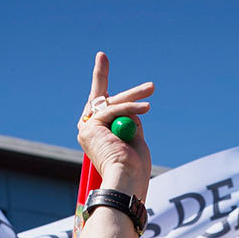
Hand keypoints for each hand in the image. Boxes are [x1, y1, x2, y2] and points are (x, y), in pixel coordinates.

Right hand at [78, 52, 153, 200]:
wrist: (126, 181)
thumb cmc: (134, 170)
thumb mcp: (135, 138)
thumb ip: (130, 120)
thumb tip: (133, 108)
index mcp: (98, 135)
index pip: (101, 104)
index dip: (100, 77)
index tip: (101, 56)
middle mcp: (88, 130)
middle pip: (103, 99)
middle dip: (124, 88)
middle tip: (150, 85)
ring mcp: (87, 128)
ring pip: (113, 104)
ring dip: (135, 98)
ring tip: (151, 91)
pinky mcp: (90, 127)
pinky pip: (114, 110)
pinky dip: (130, 108)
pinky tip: (145, 109)